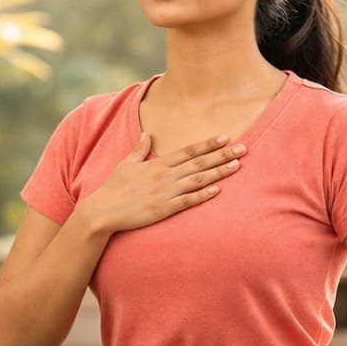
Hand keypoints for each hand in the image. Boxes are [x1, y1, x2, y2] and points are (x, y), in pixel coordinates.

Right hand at [78, 133, 245, 233]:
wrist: (103, 211)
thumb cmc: (113, 188)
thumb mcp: (125, 164)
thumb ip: (139, 149)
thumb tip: (147, 134)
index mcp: (157, 164)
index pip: (188, 151)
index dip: (207, 144)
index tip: (224, 137)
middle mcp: (165, 176)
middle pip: (199, 163)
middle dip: (222, 155)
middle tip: (243, 148)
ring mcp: (165, 192)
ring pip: (198, 180)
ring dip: (219, 172)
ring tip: (237, 165)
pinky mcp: (164, 209)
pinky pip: (188, 201)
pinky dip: (203, 195)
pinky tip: (218, 190)